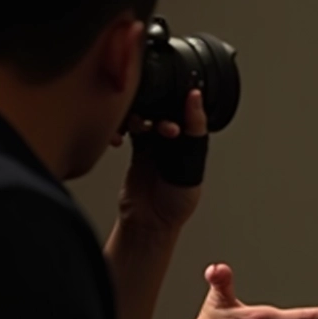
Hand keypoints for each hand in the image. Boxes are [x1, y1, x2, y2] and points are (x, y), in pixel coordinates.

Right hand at [111, 89, 205, 231]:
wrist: (149, 224)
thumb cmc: (176, 203)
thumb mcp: (192, 165)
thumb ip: (194, 132)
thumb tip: (197, 100)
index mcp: (193, 140)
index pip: (188, 110)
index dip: (182, 101)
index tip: (178, 94)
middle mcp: (174, 139)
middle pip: (165, 109)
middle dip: (160, 109)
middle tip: (159, 124)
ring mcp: (154, 143)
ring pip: (145, 115)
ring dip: (140, 117)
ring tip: (140, 127)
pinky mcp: (136, 149)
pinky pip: (128, 129)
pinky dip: (122, 128)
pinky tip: (120, 137)